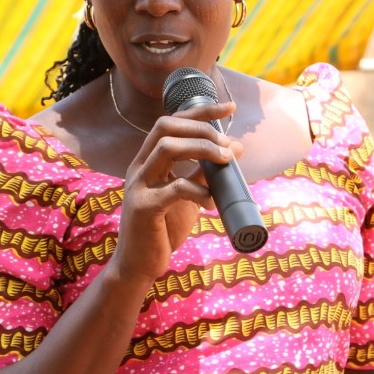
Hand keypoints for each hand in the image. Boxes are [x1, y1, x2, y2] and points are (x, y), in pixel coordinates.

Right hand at [110, 100, 239, 282]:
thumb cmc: (163, 228)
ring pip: (167, 149)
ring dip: (202, 150)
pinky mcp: (144, 209)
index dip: (201, 111)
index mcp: (148, 160)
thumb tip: (235, 148)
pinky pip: (174, 188)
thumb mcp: (187, 195)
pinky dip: (198, 190)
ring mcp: (138, 187)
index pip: (172, 122)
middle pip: (166, 128)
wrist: (139, 265)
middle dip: (202, 128)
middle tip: (228, 145)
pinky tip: (211, 201)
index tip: (229, 107)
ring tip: (226, 162)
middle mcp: (139, 168)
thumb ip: (205, 172)